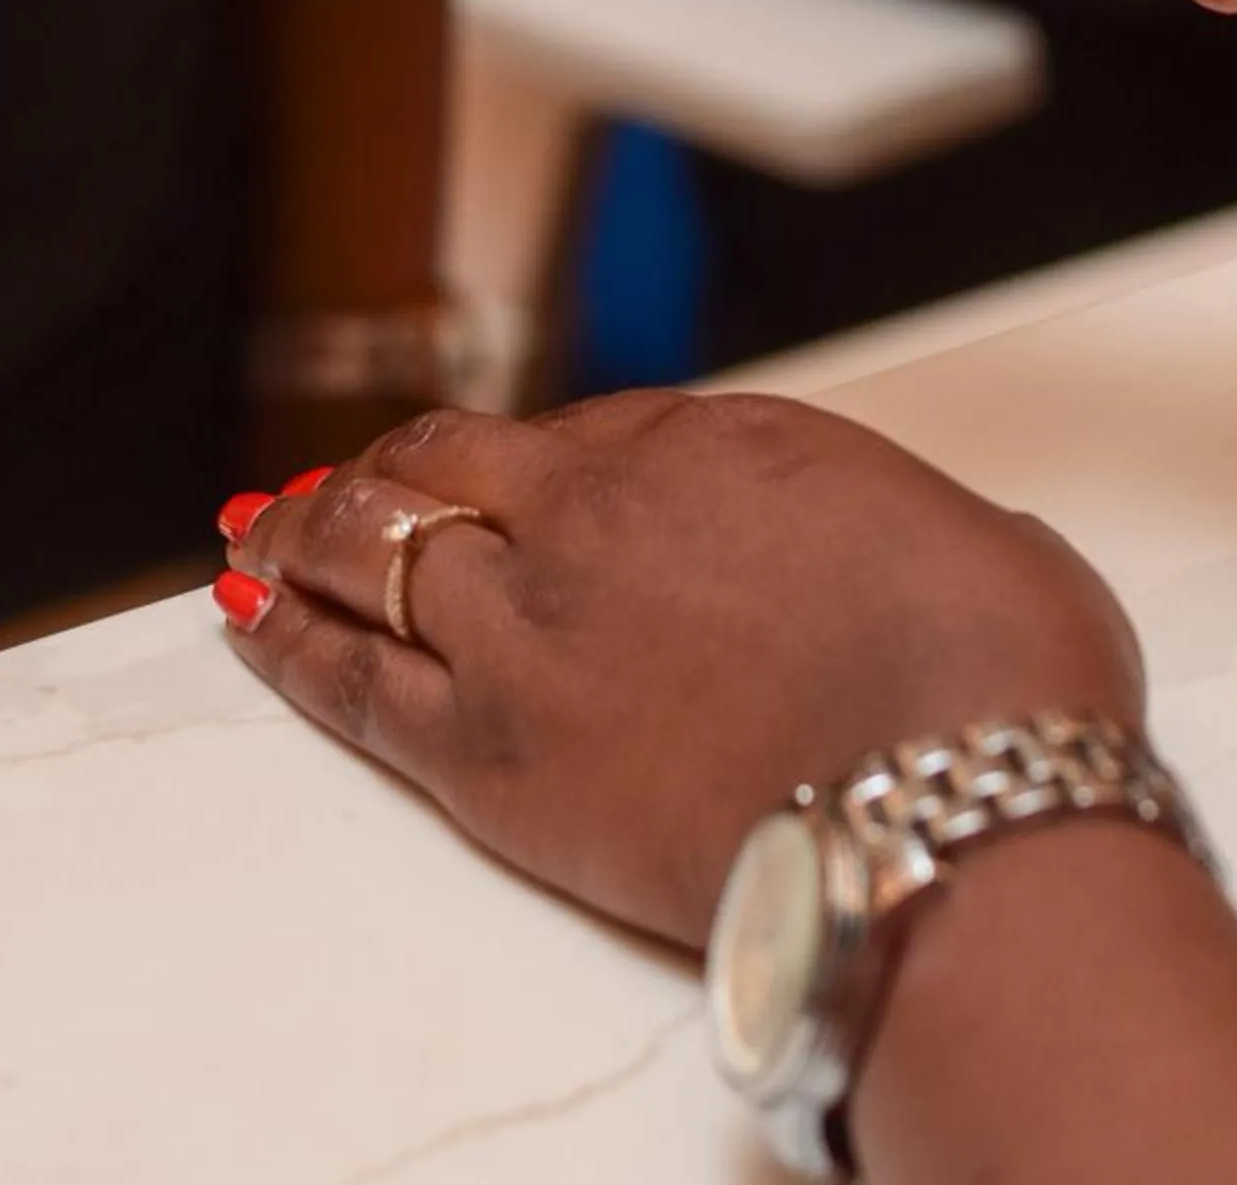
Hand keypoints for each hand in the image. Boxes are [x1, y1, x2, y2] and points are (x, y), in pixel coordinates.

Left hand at [217, 393, 1143, 949]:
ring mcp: (533, 624)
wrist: (950, 804)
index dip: (544, 460)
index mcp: (722, 443)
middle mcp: (603, 510)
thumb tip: (937, 565)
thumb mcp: (977, 549)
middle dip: (392, 467)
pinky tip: (245, 615)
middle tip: (345, 480)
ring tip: (261, 535)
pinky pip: (349, 675)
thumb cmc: (992, 678)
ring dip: (310, 534)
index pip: (590, 432)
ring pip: (374, 546)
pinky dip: (284, 636)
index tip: (520, 477)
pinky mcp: (489, 754)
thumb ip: (906, 545)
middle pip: (453, 462)